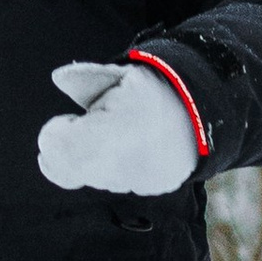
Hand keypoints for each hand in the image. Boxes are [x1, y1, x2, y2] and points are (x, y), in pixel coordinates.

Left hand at [36, 59, 199, 195]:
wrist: (206, 112)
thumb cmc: (154, 88)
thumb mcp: (121, 73)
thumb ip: (87, 77)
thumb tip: (60, 78)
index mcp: (114, 130)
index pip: (58, 148)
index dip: (55, 134)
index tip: (69, 120)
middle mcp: (124, 164)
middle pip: (68, 169)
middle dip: (68, 149)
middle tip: (87, 127)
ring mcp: (138, 180)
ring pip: (91, 175)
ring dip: (91, 157)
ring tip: (118, 132)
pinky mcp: (150, 187)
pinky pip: (114, 180)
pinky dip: (112, 166)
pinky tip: (130, 147)